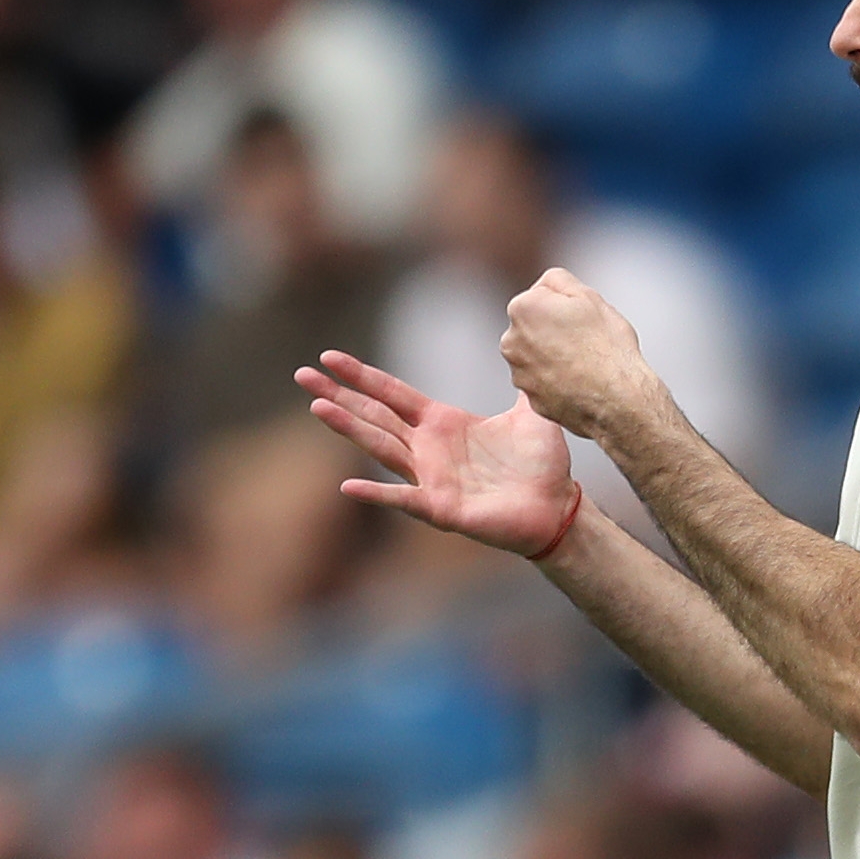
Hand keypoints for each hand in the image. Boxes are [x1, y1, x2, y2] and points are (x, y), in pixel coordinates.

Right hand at [298, 351, 579, 554]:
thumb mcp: (531, 414)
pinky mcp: (441, 508)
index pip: (392, 393)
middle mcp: (428, 449)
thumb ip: (521, 385)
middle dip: (338, 394)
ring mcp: (430, 478)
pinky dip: (377, 494)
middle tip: (301, 374)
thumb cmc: (542, 466)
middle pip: (374, 415)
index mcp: (443, 423)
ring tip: (316, 407)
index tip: (329, 357)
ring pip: (381, 447)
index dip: (362, 375)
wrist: (558, 509)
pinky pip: (403, 499)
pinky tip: (348, 486)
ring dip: (349, 428)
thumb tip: (527, 349)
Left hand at [499, 268, 658, 445]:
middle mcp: (512, 341)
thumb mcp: (589, 295)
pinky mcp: (531, 399)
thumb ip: (558, 280)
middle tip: (585, 340)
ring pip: (537, 355)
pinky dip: (558, 381)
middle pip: (534, 327)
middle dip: (554, 330)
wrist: (618, 399)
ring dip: (554, 356)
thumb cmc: (608, 349)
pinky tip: (580, 381)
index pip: (541, 296)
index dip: (565, 306)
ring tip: (584, 363)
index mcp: (523, 309)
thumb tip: (547, 285)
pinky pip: (544, 382)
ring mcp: (520, 373)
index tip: (581, 318)